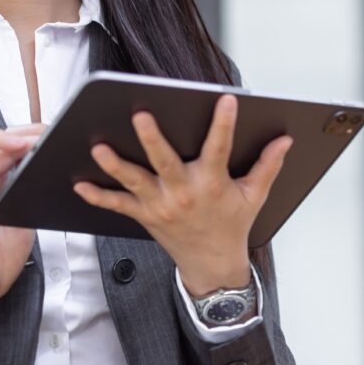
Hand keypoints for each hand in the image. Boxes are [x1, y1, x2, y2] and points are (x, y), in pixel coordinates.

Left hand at [71, 94, 291, 293]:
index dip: (224, 124)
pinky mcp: (144, 215)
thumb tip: (285, 140)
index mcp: (212, 183)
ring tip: (99, 147)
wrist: (212, 264)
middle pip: (165, 161)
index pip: (220, 148)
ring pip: (135, 181)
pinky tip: (79, 184)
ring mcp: (161, 205)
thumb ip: (267, 165)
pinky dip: (97, 196)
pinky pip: (117, 205)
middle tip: (140, 115)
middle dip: (152, 138)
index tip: (226, 100)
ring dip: (115, 165)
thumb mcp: (254, 196)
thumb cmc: (231, 226)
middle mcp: (184, 193)